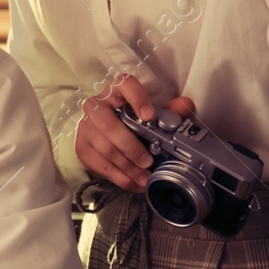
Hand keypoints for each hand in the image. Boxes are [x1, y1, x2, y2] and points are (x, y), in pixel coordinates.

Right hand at [74, 74, 195, 191]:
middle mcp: (97, 106)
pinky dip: (119, 177)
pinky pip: (100, 164)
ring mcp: (86, 127)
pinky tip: (133, 182)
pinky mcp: (82, 146)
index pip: (125, 85)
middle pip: (108, 124)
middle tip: (147, 161)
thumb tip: (185, 105)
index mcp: (117, 91)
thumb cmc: (130, 120)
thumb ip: (168, 111)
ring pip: (105, 148)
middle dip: (130, 146)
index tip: (149, 116)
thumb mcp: (149, 114)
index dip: (137, 99)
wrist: (102, 133)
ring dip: (127, 167)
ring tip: (144, 178)